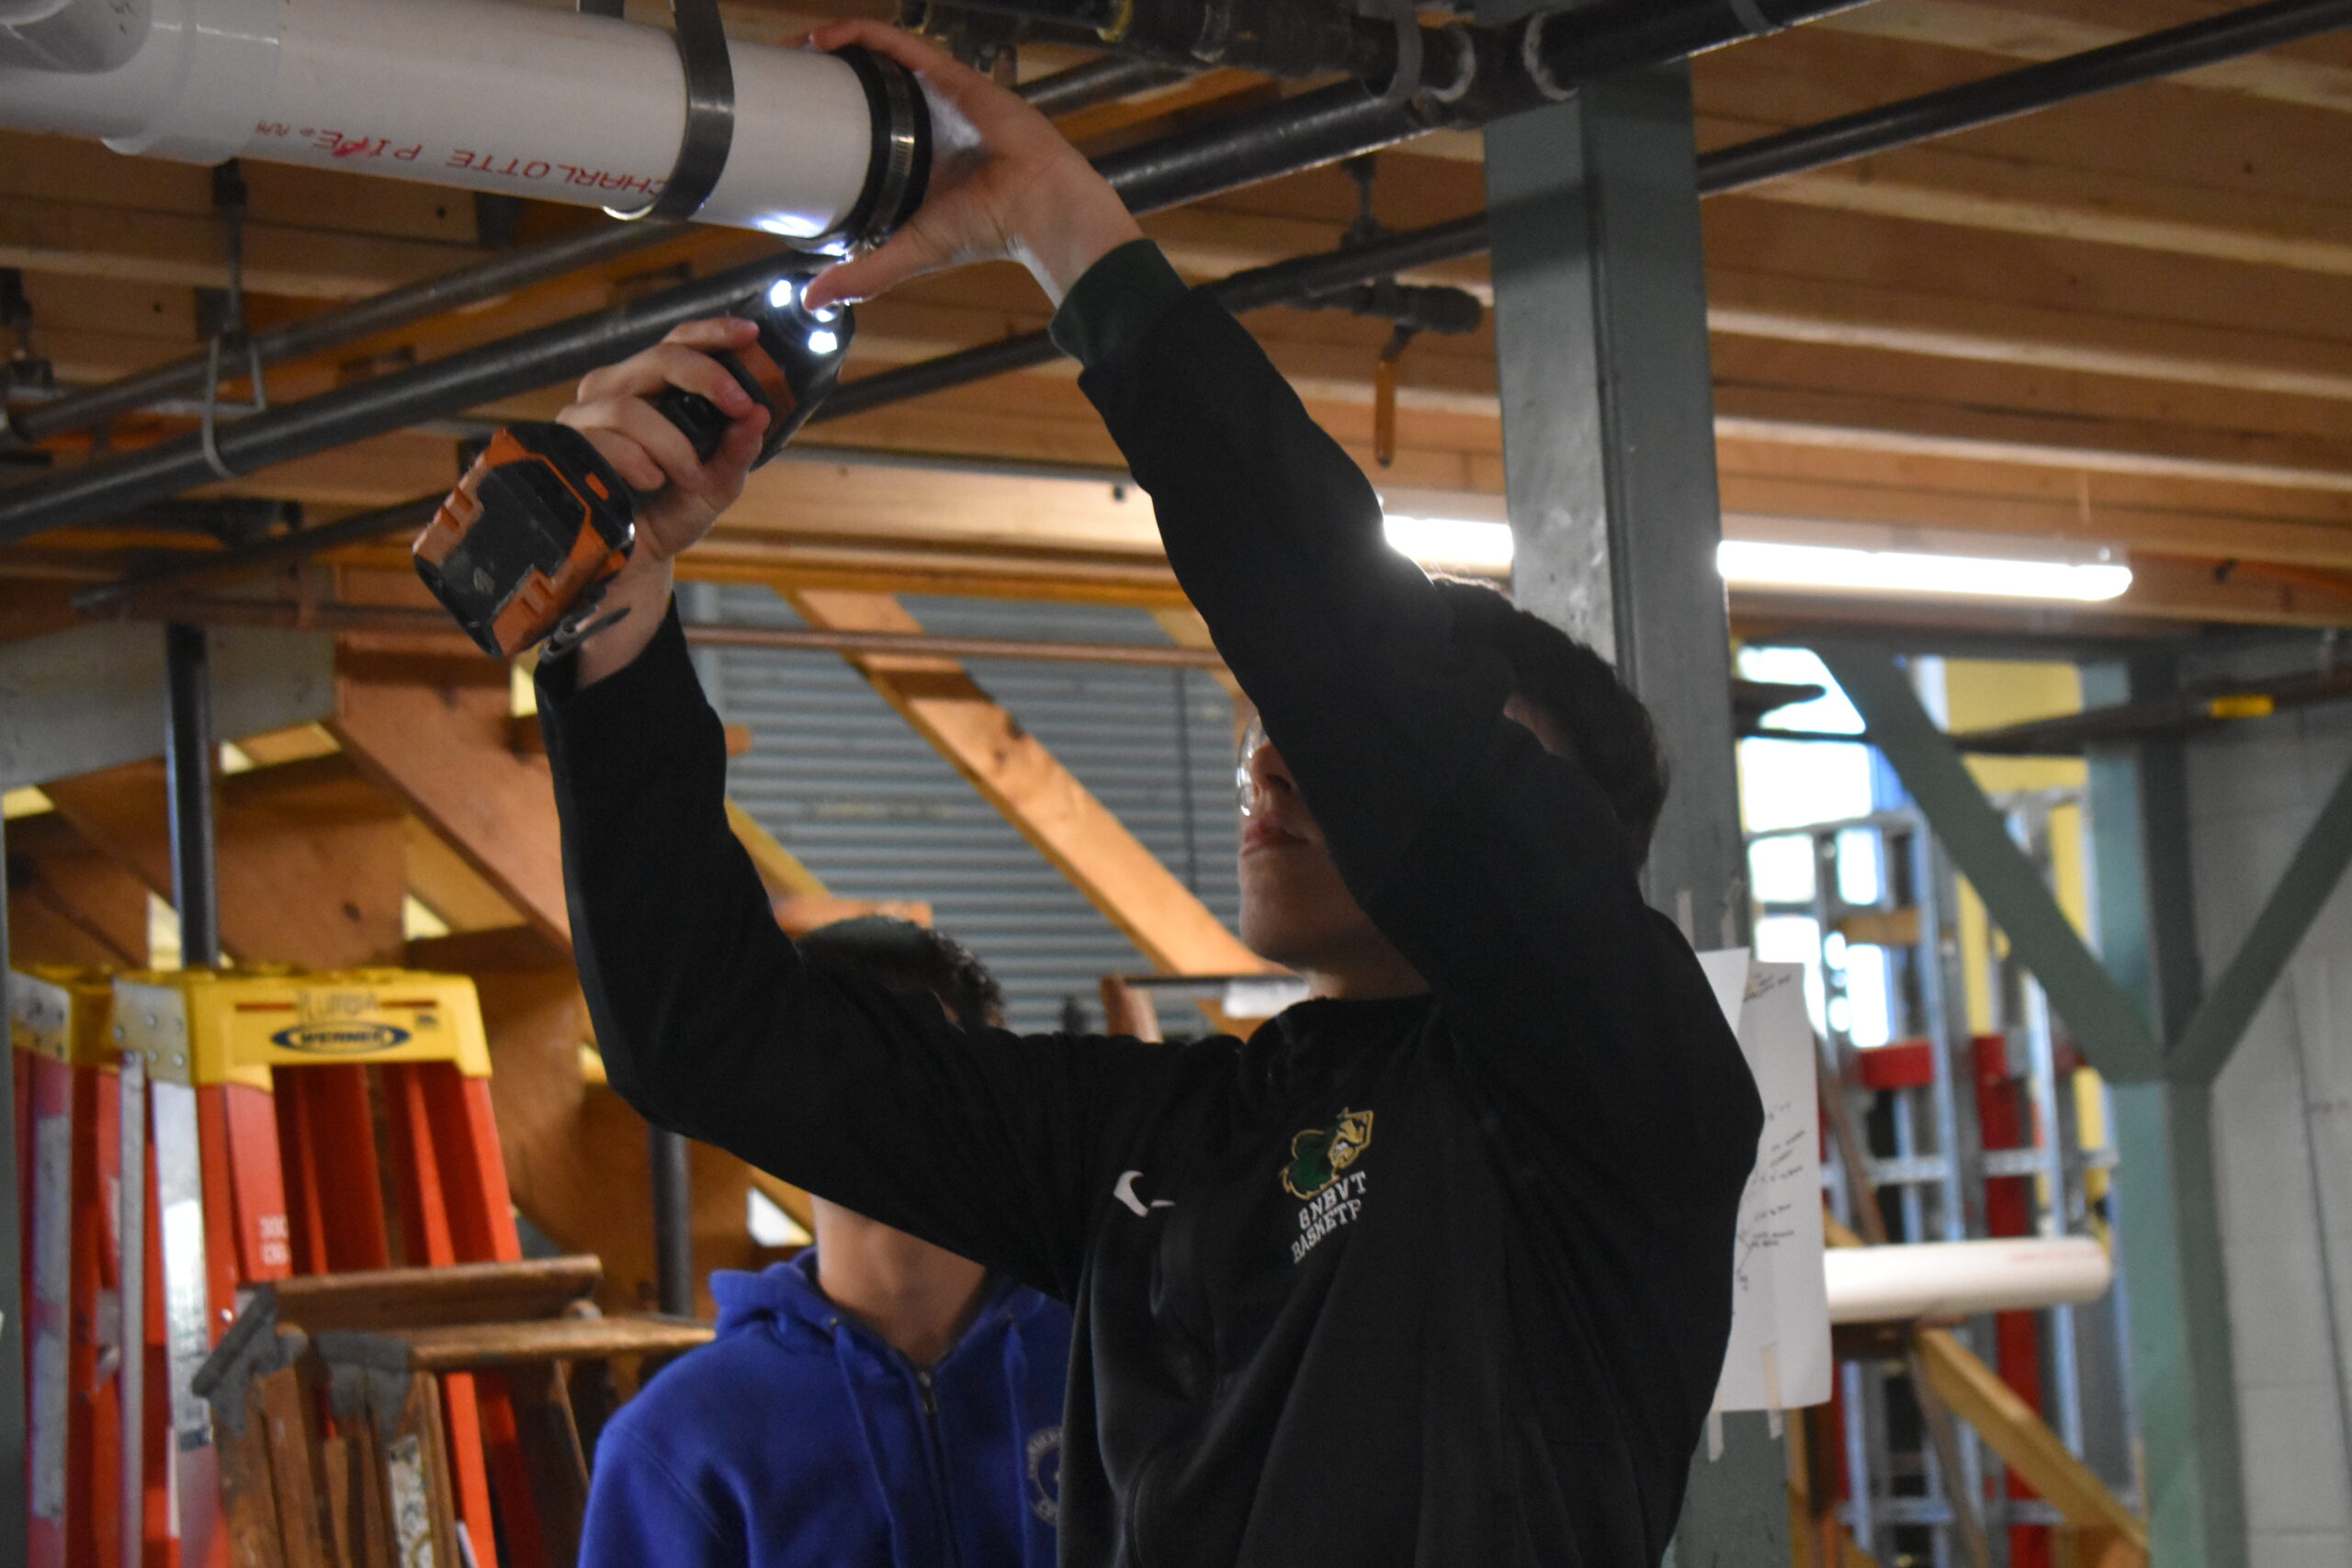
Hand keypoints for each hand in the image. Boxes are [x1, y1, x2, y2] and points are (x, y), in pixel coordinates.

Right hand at [555, 317, 767, 684]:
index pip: (680, 342)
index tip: (749, 334)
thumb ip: (738, 452)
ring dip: (671, 443)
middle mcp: (616, 390)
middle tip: (738, 405)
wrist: (633, 559)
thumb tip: (759, 416)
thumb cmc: (672, 511)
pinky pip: (601, 440)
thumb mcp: (717, 485)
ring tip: (688, 476)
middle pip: (659, 358)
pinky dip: (635, 460)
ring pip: (629, 407)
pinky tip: (651, 481)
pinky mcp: (565, 445)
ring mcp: (586, 416)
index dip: (712, 332)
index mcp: (653, 388)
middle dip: (705, 377)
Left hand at [798, 20, 1143, 310]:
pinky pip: (897, 43)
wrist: (1036, 206)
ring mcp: (937, 92)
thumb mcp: (910, 251)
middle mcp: (925, 118)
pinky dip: (859, 34)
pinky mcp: (948, 74)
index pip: (865, 122)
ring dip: (834, 44)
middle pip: (867, 80)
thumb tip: (813, 302)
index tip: (788, 116)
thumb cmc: (988, 228)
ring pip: (878, 55)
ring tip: (796, 50)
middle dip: (823, 72)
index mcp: (917, 154)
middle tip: (784, 77)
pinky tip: (823, 38)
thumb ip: (864, 275)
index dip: (827, 112)